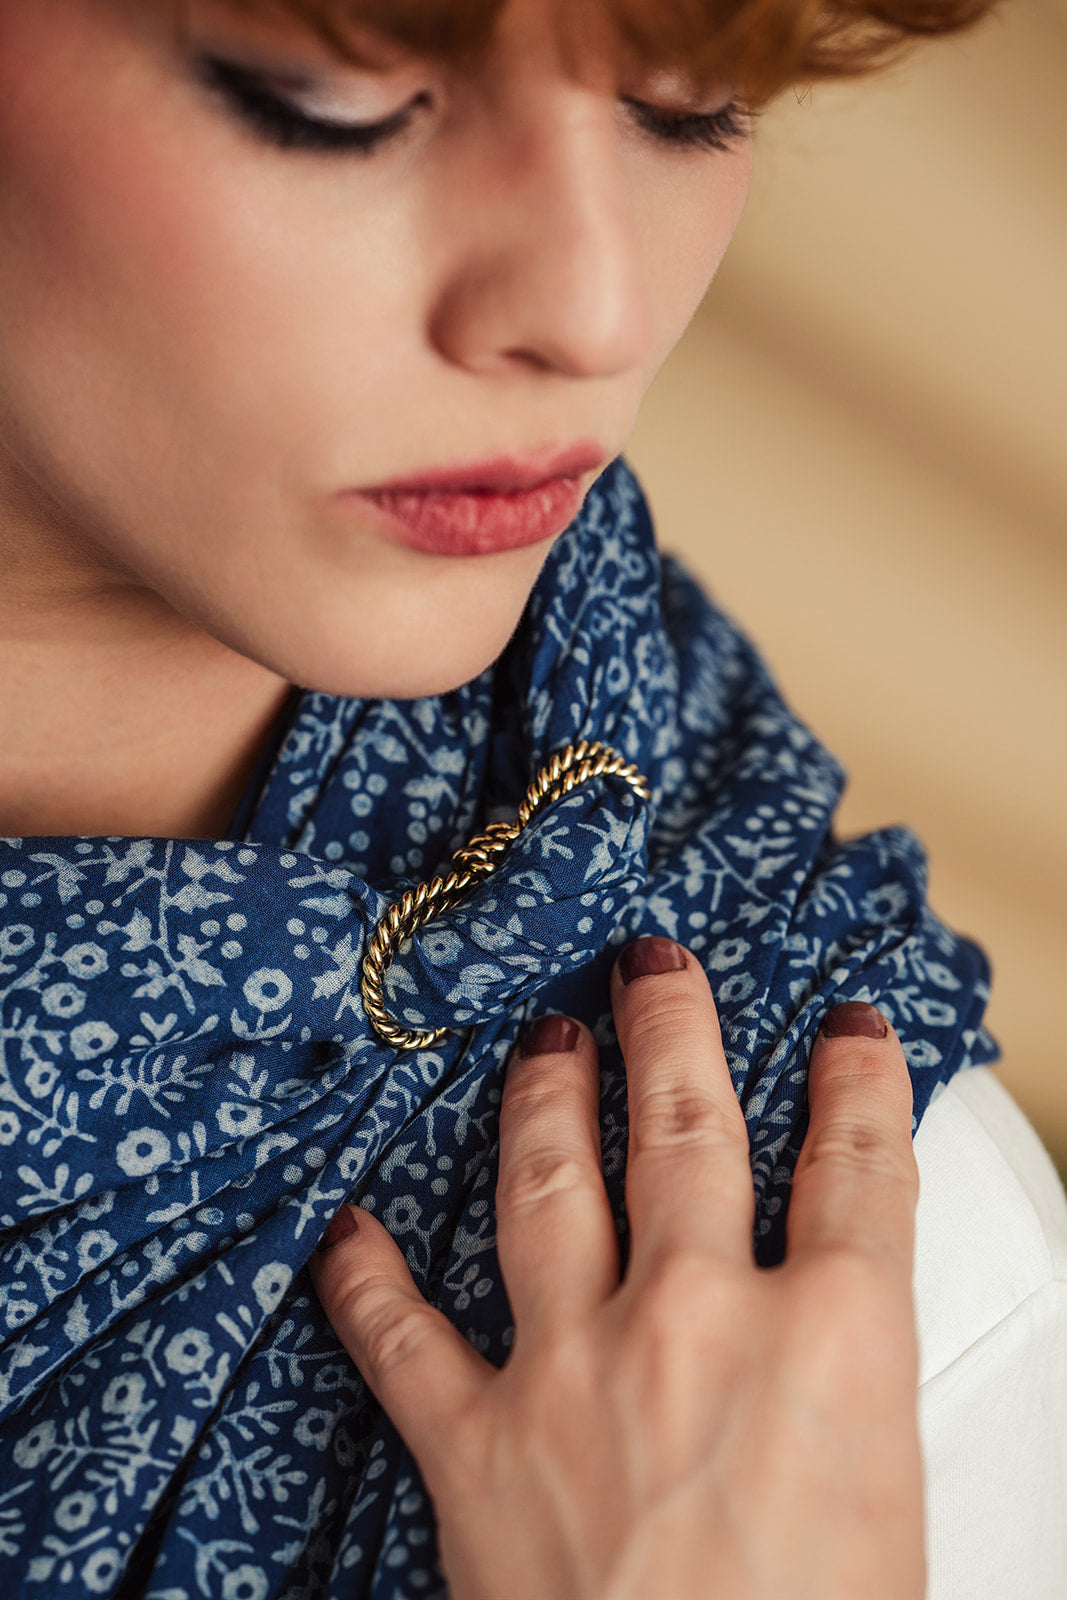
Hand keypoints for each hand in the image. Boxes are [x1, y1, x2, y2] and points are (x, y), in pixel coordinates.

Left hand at [311, 938, 923, 1599]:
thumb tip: (845, 1328)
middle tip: (653, 964)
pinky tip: (345, 1231)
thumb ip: (855, 1382)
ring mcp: (578, 1372)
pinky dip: (364, 1279)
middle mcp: (701, 1324)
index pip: (858, 1161)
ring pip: (551, 1181)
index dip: (856, 1079)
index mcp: (834, 1343)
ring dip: (544, 1098)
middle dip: (672, 1027)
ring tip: (540, 1040)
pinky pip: (400, 1336)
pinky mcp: (477, 1449)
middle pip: (690, 1128)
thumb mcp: (894, 1504)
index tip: (844, 1030)